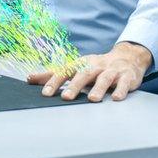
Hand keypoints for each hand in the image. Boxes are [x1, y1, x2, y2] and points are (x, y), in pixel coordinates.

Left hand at [27, 42, 151, 101]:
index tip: (45, 93)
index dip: (55, 81)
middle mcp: (96, 66)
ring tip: (93, 99)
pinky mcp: (127, 77)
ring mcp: (112, 71)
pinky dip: (120, 90)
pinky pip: (124, 83)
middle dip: (75, 86)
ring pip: (105, 78)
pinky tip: (116, 98)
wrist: (127, 58)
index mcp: (82, 64)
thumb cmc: (96, 67)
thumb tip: (30, 78)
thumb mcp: (75, 67)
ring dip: (99, 88)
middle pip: (84, 74)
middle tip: (66, 97)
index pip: (66, 71)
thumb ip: (54, 74)